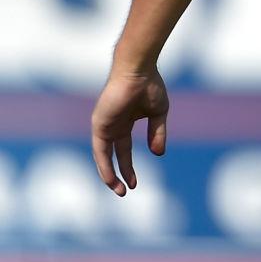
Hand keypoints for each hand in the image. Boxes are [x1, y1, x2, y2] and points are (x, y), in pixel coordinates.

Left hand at [91, 67, 169, 196]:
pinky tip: (110, 177)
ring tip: (118, 190)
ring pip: (103, 157)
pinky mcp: (99, 124)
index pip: (124, 150)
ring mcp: (104, 125)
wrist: (138, 71)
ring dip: (109, 175)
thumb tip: (158, 154)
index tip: (136, 183)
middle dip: (119, 173)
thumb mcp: (159, 114)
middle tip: (126, 190)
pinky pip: (100, 150)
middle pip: (112, 155)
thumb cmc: (149, 86)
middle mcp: (112, 126)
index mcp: (125, 123)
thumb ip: (157, 133)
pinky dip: (104, 165)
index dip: (129, 166)